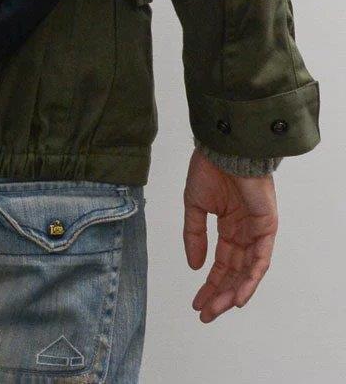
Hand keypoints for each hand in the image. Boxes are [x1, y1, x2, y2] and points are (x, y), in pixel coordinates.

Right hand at [183, 148, 277, 322]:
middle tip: (206, 313)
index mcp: (228, 226)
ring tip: (218, 308)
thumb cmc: (209, 169)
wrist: (223, 148)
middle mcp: (244, 232)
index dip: (209, 284)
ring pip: (248, 270)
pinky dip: (251, 278)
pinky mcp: (267, 227)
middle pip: (234, 272)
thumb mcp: (194, 205)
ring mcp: (257, 231)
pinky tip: (238, 294)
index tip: (197, 303)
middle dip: (219, 294)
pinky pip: (261, 259)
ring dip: (233, 291)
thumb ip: (194, 235)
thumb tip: (194, 265)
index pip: (221, 263)